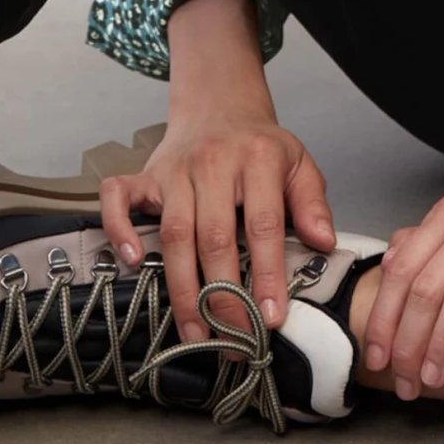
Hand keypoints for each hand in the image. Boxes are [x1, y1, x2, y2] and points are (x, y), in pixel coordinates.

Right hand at [97, 105, 337, 343]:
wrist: (220, 104)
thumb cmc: (260, 146)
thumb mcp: (299, 163)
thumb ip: (312, 203)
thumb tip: (324, 243)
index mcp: (258, 159)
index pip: (264, 224)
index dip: (267, 274)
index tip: (272, 317)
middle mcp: (214, 162)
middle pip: (215, 237)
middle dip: (224, 295)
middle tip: (234, 339)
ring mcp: (176, 169)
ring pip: (175, 232)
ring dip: (183, 288)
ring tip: (196, 332)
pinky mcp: (146, 174)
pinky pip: (120, 198)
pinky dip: (120, 228)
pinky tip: (133, 262)